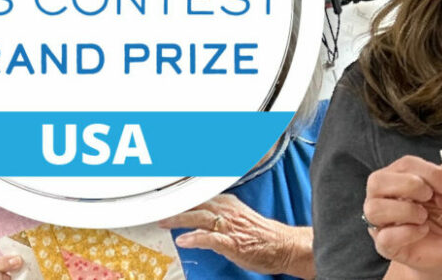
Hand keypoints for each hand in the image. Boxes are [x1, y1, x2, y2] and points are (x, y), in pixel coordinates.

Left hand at [159, 194, 313, 277]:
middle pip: (195, 203)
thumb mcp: (239, 217)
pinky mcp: (233, 242)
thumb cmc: (263, 236)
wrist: (285, 246)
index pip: (200, 195)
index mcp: (228, 203)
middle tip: (156, 209)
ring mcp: (229, 226)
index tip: (164, 196)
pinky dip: (196, 237)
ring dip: (179, 218)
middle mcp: (227, 211)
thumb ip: (220, 215)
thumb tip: (203, 218)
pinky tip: (183, 240)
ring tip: (163, 222)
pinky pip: (210, 238)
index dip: (181, 196)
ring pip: (199, 217)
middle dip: (174, 205)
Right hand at [363, 155, 441, 276]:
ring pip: (375, 209)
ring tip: (424, 216)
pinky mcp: (384, 245)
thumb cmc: (441, 215)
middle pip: (377, 181)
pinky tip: (423, 230)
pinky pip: (386, 237)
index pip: (404, 164)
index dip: (429, 172)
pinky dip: (408, 232)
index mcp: (395, 176)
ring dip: (406, 210)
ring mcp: (378, 221)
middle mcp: (379, 196)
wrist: (441, 246)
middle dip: (410, 186)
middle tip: (431, 197)